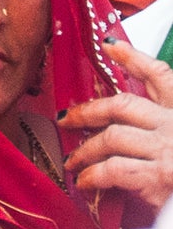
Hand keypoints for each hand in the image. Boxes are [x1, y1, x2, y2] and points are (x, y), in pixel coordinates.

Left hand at [59, 40, 172, 210]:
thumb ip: (161, 128)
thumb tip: (125, 130)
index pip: (161, 75)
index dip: (134, 58)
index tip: (109, 45)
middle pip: (123, 105)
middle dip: (89, 110)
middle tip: (66, 118)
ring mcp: (168, 149)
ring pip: (112, 137)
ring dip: (86, 150)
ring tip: (72, 161)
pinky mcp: (159, 177)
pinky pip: (114, 169)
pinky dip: (93, 175)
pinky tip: (84, 182)